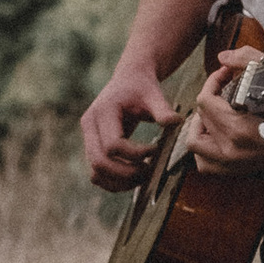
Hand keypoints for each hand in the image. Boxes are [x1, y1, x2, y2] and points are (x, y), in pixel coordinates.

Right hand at [82, 61, 175, 190]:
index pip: (113, 145)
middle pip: (100, 162)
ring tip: (143, 176)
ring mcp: (88, 138)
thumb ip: (162, 109)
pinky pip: (97, 174)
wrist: (128, 80)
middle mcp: (89, 126)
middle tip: (149, 171)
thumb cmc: (142, 87)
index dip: (135, 154)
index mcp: (102, 112)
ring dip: (119, 182)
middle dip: (126, 173)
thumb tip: (176, 122)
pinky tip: (134, 177)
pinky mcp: (92, 148)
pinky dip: (113, 182)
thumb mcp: (154, 94)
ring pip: (95, 173)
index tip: (155, 149)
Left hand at [190, 49, 263, 178]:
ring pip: (195, 146)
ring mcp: (235, 163)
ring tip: (214, 115)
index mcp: (239, 127)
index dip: (213, 81)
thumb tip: (223, 57)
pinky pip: (208, 164)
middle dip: (208, 100)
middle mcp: (233, 149)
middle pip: (199, 119)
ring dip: (200, 128)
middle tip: (222, 91)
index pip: (205, 101)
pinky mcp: (241, 169)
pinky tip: (217, 135)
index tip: (225, 74)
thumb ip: (246, 60)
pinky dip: (205, 151)